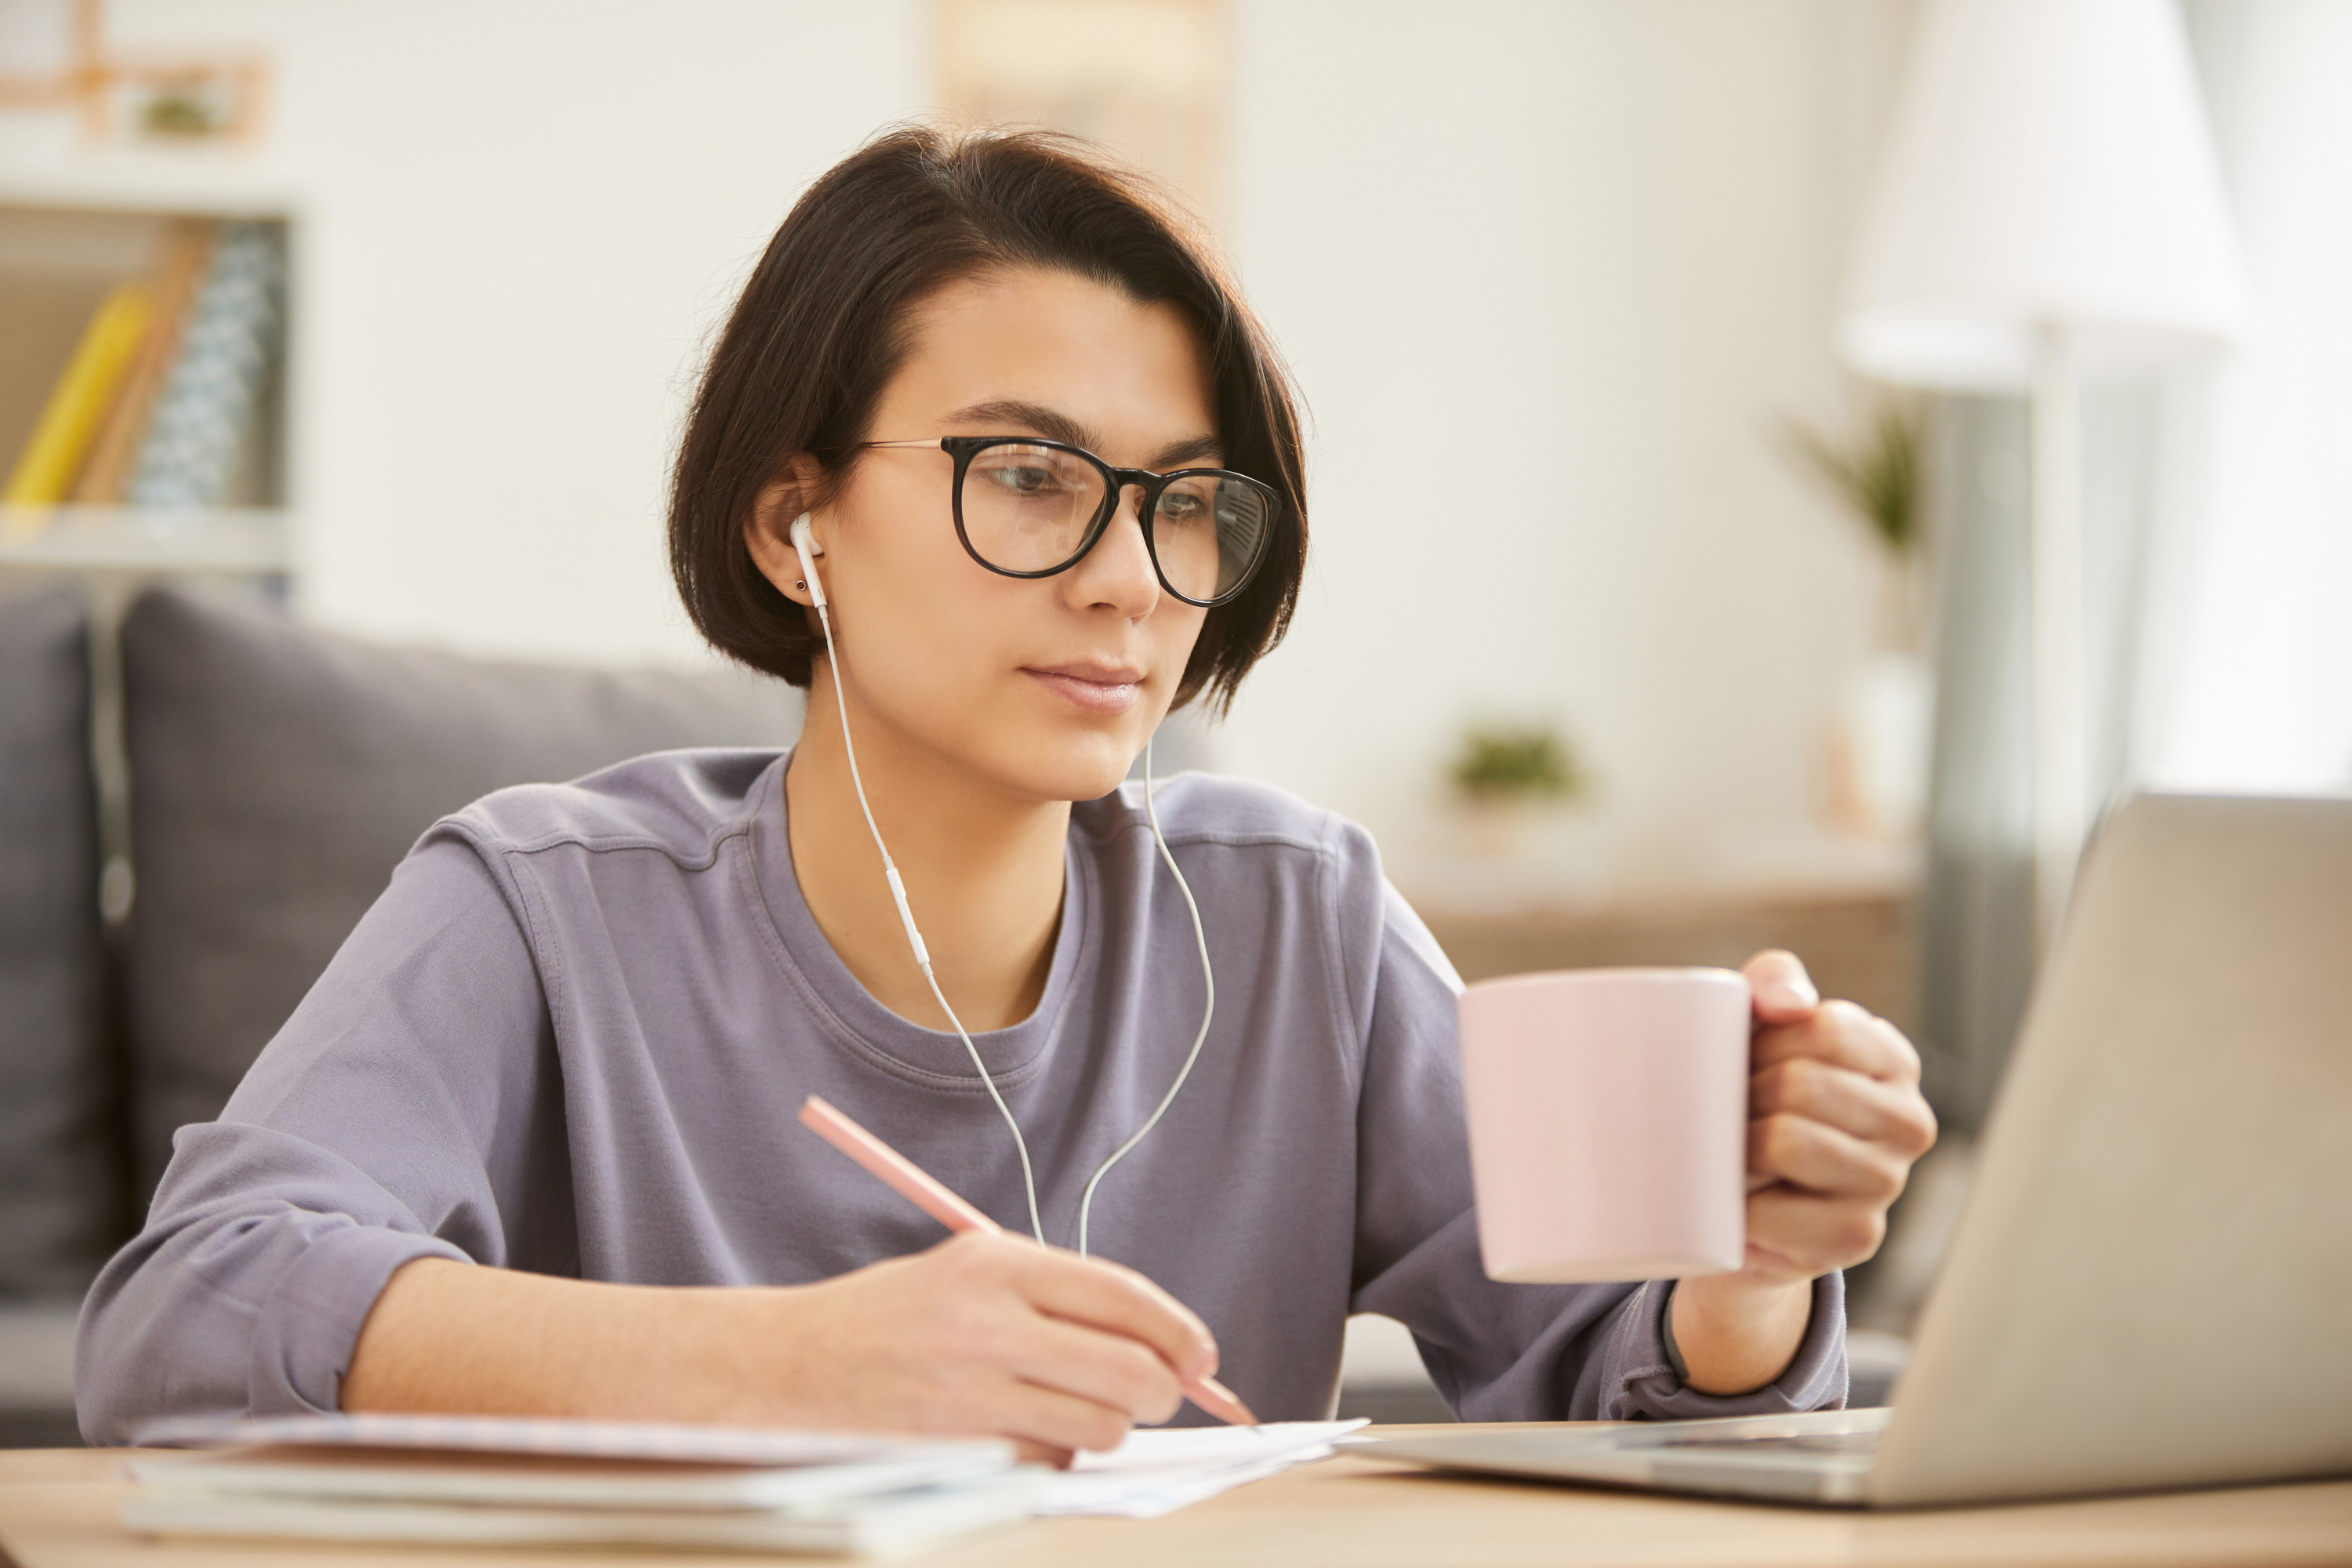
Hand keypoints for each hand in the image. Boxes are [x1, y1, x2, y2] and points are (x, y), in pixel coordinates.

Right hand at [744, 1231, 1218, 1464]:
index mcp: (997, 1263)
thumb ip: (1058, 1298)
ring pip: (1100, 1429)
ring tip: (1067, 1412)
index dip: (1179, 1331)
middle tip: (1152, 1395)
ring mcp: (972, 1392)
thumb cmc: (891, 1319)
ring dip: (1102, 1430)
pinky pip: (1048, 1466)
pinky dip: (1050, 1459)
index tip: (1201, 1357)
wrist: (787, 1367)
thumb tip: (1160, 1343)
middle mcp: (989, 1322)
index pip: (1125, 1296)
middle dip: (1160, 1391)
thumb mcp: (969, 1274)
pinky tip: (1011, 1435)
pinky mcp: (959, 1451)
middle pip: (1130, 1371)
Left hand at [1669, 950, 1937, 1393]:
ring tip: (1731, 1153)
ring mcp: (1888, 1183)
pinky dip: (1737, 1207)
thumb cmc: (1754, 1095)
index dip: (1763, 1041)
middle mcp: (1909, 1122)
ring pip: (1786, 1141)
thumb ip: (1774, 983)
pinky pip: (1771, 1210)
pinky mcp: (1856, 1237)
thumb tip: (1787, 1004)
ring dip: (1735, 1148)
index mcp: (1893, 1061)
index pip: (1823, 1028)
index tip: (1744, 1060)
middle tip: (1727, 1113)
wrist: (1740, 1199)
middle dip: (1742, 1095)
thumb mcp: (1759, 1025)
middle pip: (1799, 1083)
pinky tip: (1738, 1205)